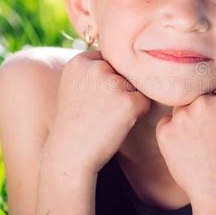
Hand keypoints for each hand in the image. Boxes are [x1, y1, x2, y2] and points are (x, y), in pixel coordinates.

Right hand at [49, 50, 150, 173]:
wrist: (70, 155)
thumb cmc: (75, 123)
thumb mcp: (74, 87)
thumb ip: (93, 70)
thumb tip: (128, 59)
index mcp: (80, 62)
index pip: (109, 61)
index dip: (105, 82)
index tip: (91, 100)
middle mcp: (96, 67)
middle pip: (124, 72)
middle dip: (118, 90)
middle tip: (98, 112)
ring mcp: (113, 83)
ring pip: (135, 86)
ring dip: (128, 101)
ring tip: (105, 118)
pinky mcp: (129, 101)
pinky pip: (145, 102)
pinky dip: (137, 114)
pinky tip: (117, 125)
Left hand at [155, 79, 215, 204]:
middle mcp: (205, 102)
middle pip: (202, 92)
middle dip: (207, 105)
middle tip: (213, 131)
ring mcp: (183, 116)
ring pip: (183, 106)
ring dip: (189, 117)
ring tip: (201, 143)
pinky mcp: (165, 131)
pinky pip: (167, 123)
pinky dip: (173, 133)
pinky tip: (187, 150)